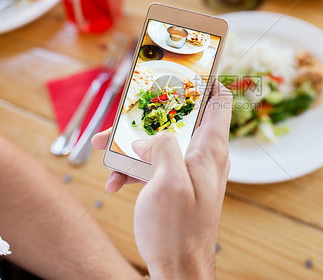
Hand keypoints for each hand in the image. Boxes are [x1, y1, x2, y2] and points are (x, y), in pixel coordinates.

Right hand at [92, 81, 231, 278]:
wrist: (178, 272)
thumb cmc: (178, 231)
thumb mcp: (167, 182)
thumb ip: (161, 147)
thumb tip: (148, 138)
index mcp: (210, 148)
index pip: (219, 99)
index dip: (205, 78)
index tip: (185, 64)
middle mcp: (203, 155)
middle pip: (179, 118)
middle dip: (148, 114)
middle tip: (123, 112)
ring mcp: (190, 170)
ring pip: (161, 141)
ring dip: (132, 143)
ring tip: (104, 149)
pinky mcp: (176, 185)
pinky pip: (155, 166)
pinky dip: (134, 168)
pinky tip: (115, 181)